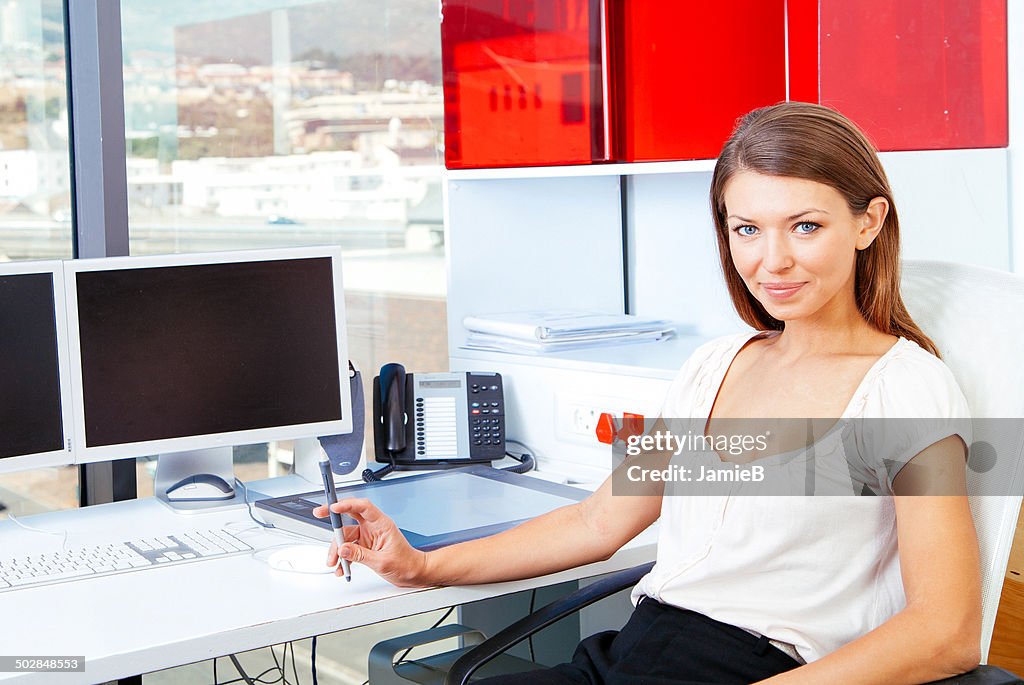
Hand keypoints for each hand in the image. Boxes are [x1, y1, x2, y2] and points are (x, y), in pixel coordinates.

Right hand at [312, 497, 428, 586]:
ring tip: (335, 563)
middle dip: (333, 516)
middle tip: (318, 514)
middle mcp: (373, 527)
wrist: (413, 573)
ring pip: (346, 536)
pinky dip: (343, 557)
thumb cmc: (406, 564)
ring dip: (337, 549)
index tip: (333, 507)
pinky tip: (342, 567)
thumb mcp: (382, 562)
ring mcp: (368, 536)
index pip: (363, 507)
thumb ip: (360, 555)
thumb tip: (343, 549)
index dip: (347, 504)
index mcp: (382, 524)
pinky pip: (349, 548)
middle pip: (349, 515)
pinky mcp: (365, 546)